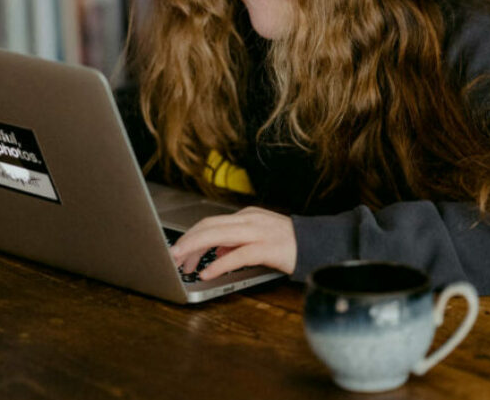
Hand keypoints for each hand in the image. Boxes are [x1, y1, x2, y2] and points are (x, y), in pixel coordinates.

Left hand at [168, 206, 296, 280]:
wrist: (318, 245)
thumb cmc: (289, 244)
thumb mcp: (259, 238)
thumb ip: (237, 242)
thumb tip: (217, 251)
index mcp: (246, 216)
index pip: (210, 223)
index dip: (190, 238)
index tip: (178, 253)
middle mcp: (249, 220)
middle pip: (208, 226)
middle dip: (186, 242)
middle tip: (171, 257)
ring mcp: (258, 232)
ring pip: (217, 236)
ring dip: (195, 249)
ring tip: (182, 264)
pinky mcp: (267, 248)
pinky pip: (237, 255)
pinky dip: (219, 264)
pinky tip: (208, 273)